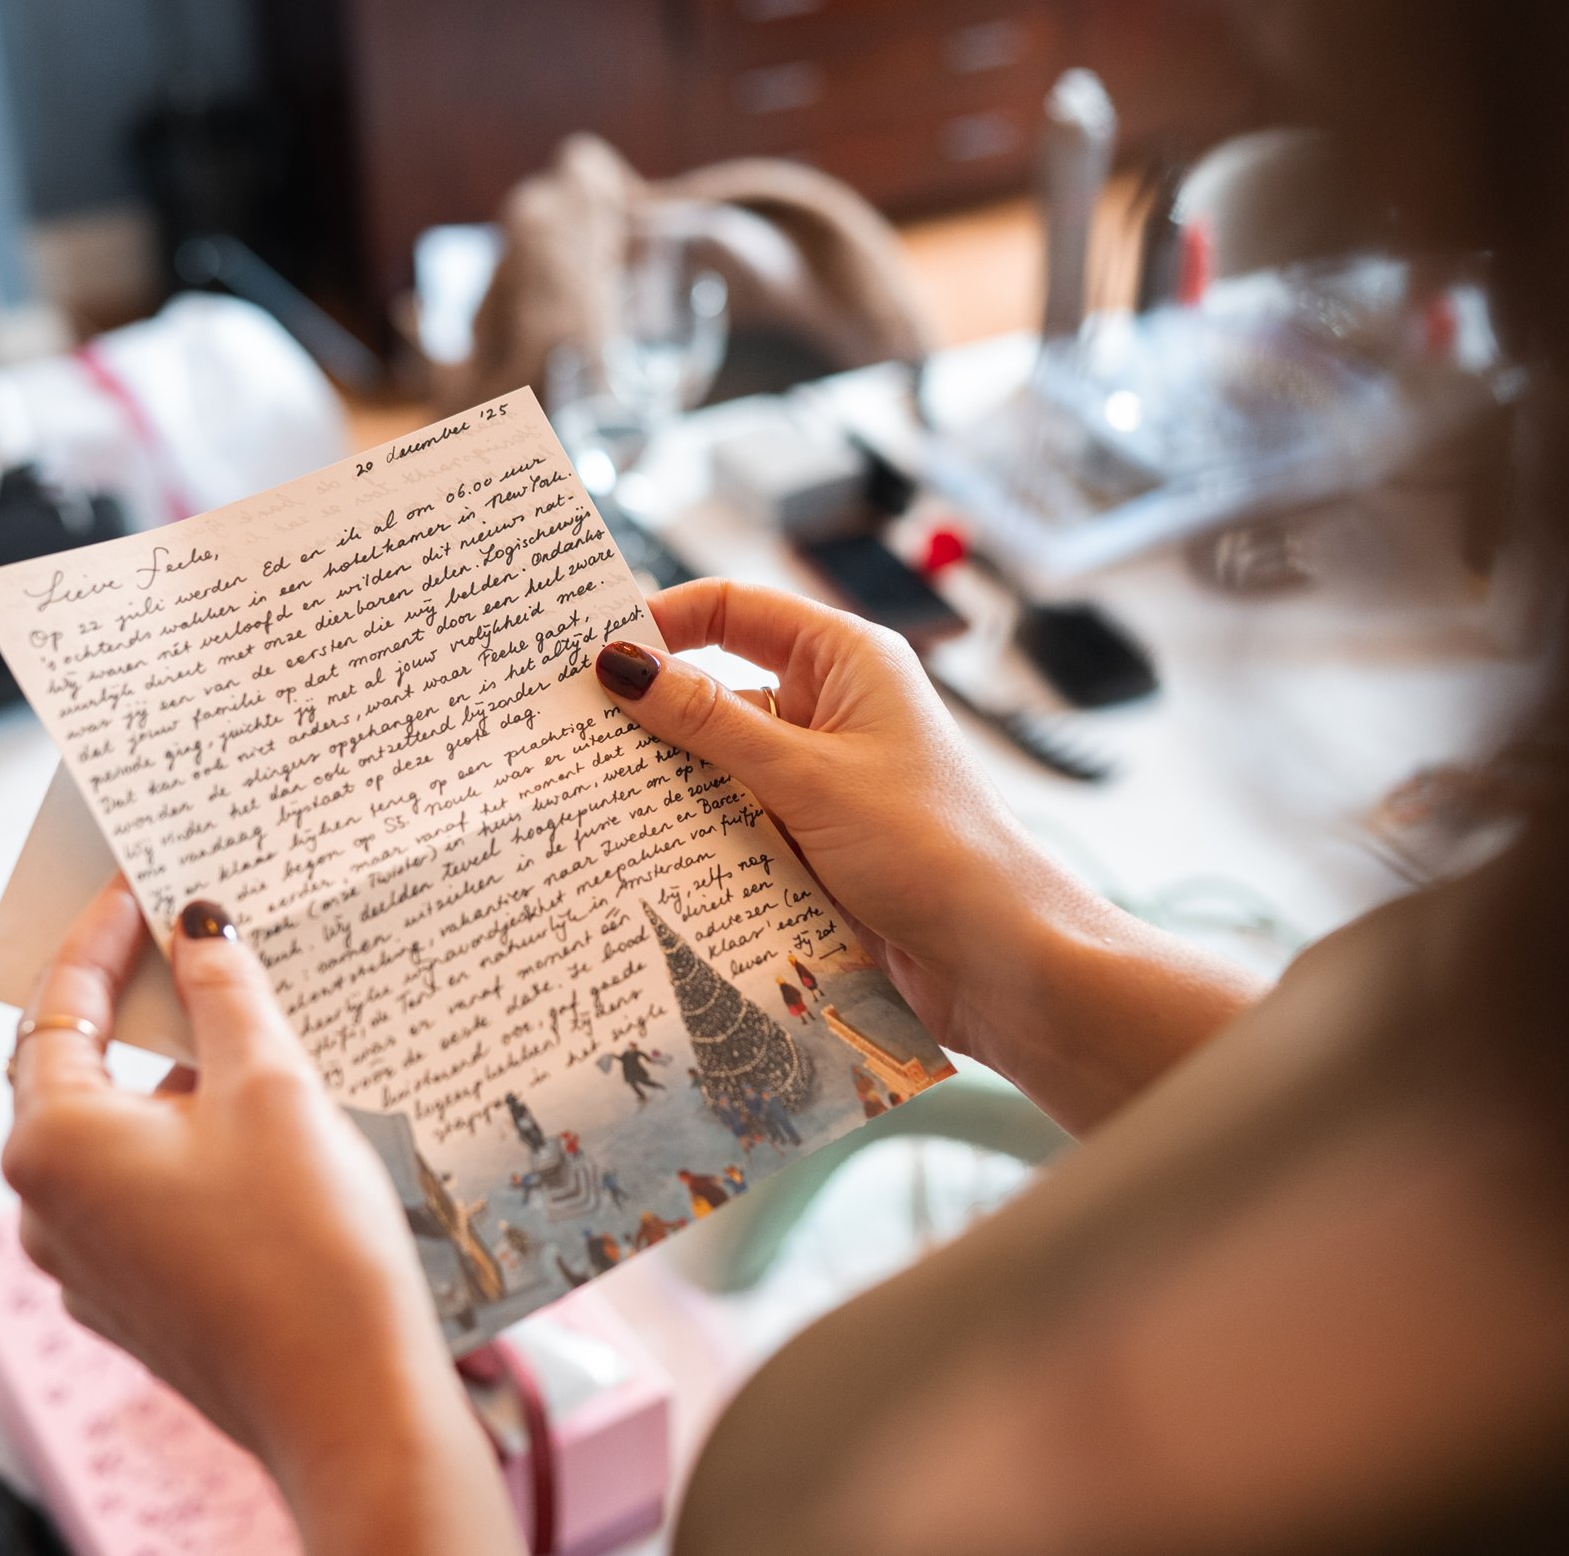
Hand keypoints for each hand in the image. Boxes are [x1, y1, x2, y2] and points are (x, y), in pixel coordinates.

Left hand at [2, 877, 521, 1555]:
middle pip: (77, 1071)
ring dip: (169, 1079)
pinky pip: (145, 1195)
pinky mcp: (136, 1303)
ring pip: (116, 1138)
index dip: (101, 933)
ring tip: (241, 1028)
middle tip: (188, 941)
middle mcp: (44, 1209)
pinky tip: (255, 1124)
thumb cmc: (304, 1244)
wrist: (348, 1403)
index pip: (57, 1005)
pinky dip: (184, 1145)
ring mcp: (85, 1266)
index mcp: (52, 1144)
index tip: (137, 882)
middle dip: (135, 1005)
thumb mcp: (268, 1087)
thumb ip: (222, 993)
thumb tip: (195, 928)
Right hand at [594, 579, 1259, 1131]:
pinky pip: (737, 819)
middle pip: (717, 687)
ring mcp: (823, 775)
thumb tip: (622, 665)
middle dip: (650, 713)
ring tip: (589, 802)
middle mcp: (832, 707)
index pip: (733, 609)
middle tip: (566, 733)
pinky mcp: (815, 837)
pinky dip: (697, 834)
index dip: (661, 619)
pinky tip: (641, 855)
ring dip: (669, 784)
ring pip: (720, 763)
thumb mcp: (806, 778)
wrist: (1002, 961)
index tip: (587, 651)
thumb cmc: (930, 850)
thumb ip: (709, 723)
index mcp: (845, 659)